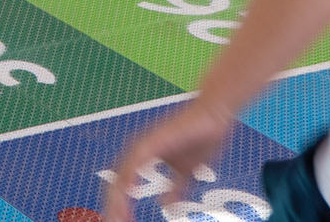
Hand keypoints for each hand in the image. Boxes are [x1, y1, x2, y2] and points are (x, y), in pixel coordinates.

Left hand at [103, 99, 236, 221]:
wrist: (214, 118)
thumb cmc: (201, 140)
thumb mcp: (186, 173)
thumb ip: (175, 189)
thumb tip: (166, 207)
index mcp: (145, 157)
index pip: (125, 183)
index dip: (121, 203)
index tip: (122, 221)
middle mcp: (140, 150)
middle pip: (119, 180)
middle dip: (115, 203)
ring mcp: (145, 144)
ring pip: (123, 173)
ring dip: (118, 196)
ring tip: (119, 215)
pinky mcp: (154, 140)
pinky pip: (136, 161)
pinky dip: (129, 176)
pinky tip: (127, 190)